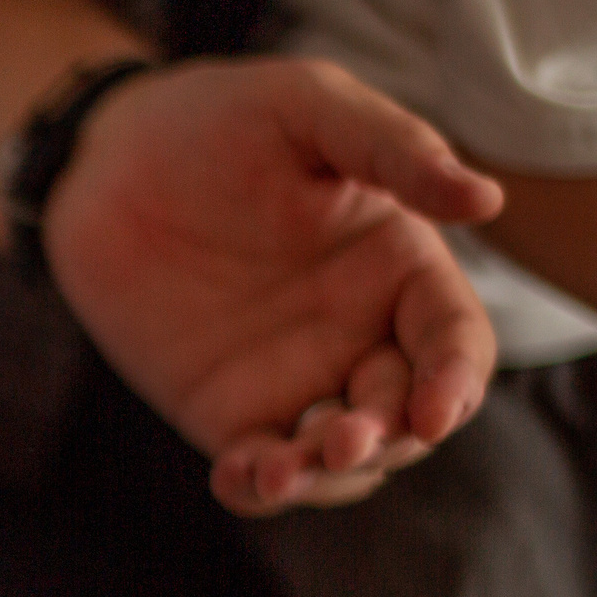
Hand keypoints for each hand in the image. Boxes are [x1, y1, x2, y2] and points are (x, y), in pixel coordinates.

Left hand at [45, 57, 503, 516]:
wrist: (109, 157)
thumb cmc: (221, 119)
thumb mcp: (308, 108)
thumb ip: (393, 150)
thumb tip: (487, 202)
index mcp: (400, 268)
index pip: (454, 343)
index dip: (455, 382)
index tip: (434, 410)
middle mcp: (361, 334)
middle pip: (405, 417)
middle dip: (388, 438)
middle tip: (344, 439)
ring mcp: (296, 380)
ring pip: (341, 461)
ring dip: (325, 476)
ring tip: (282, 466)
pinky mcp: (226, 412)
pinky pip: (259, 469)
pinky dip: (259, 488)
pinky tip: (242, 477)